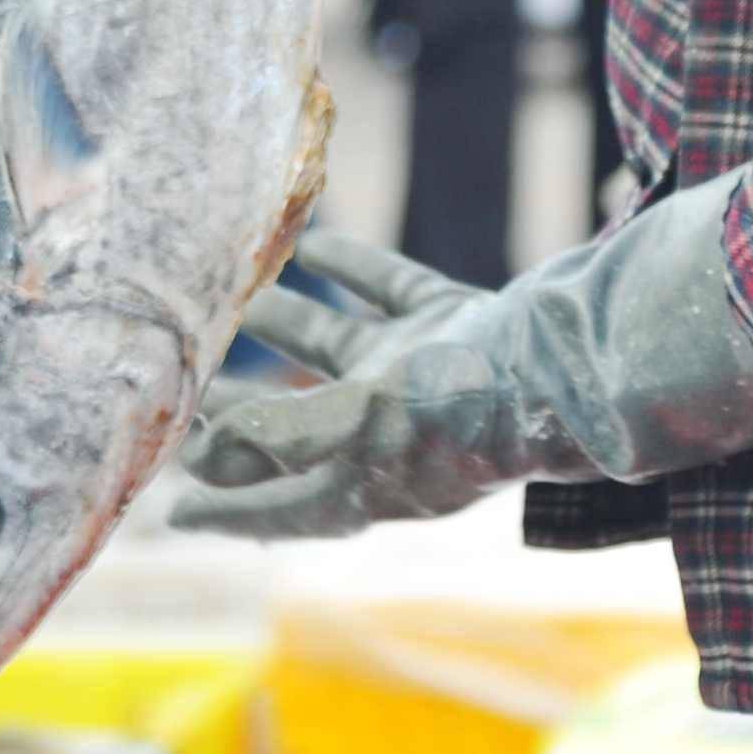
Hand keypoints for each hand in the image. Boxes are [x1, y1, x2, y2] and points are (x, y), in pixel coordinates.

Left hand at [170, 179, 752, 538]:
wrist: (581, 360)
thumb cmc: (468, 408)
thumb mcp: (359, 426)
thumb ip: (284, 433)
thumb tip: (209, 449)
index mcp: (370, 482)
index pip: (280, 506)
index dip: (225, 509)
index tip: (171, 511)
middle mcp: (395, 435)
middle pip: (301, 427)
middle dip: (244, 411)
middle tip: (187, 388)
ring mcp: (431, 379)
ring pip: (344, 352)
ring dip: (292, 326)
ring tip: (241, 298)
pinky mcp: (461, 326)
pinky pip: (395, 294)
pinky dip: (356, 270)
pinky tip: (318, 243)